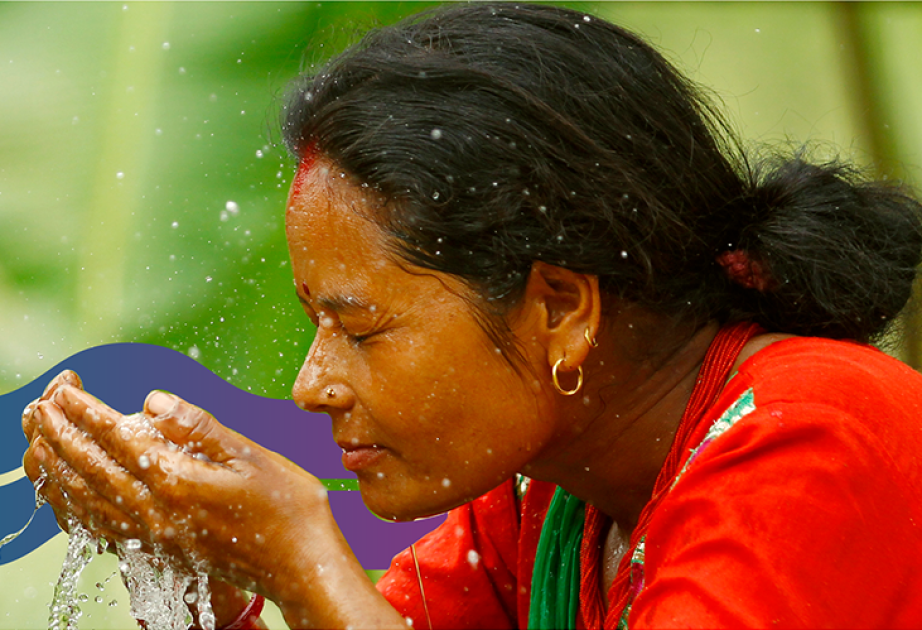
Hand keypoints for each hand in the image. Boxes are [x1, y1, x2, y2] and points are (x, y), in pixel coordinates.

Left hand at [21, 371, 329, 595]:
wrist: (301, 566)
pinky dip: (73, 507)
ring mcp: (155, 535)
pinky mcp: (159, 550)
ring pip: (86, 501)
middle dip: (59, 434)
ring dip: (56, 468)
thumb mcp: (252, 455)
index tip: (63, 388)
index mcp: (180, 481)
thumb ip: (199, 427)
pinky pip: (100, 527)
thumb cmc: (288, 508)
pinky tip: (67, 494)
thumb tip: (152, 400)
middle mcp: (158, 511)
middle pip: (90, 469)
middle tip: (38, 406)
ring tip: (38, 443)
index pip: (117, 438)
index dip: (86, 411)